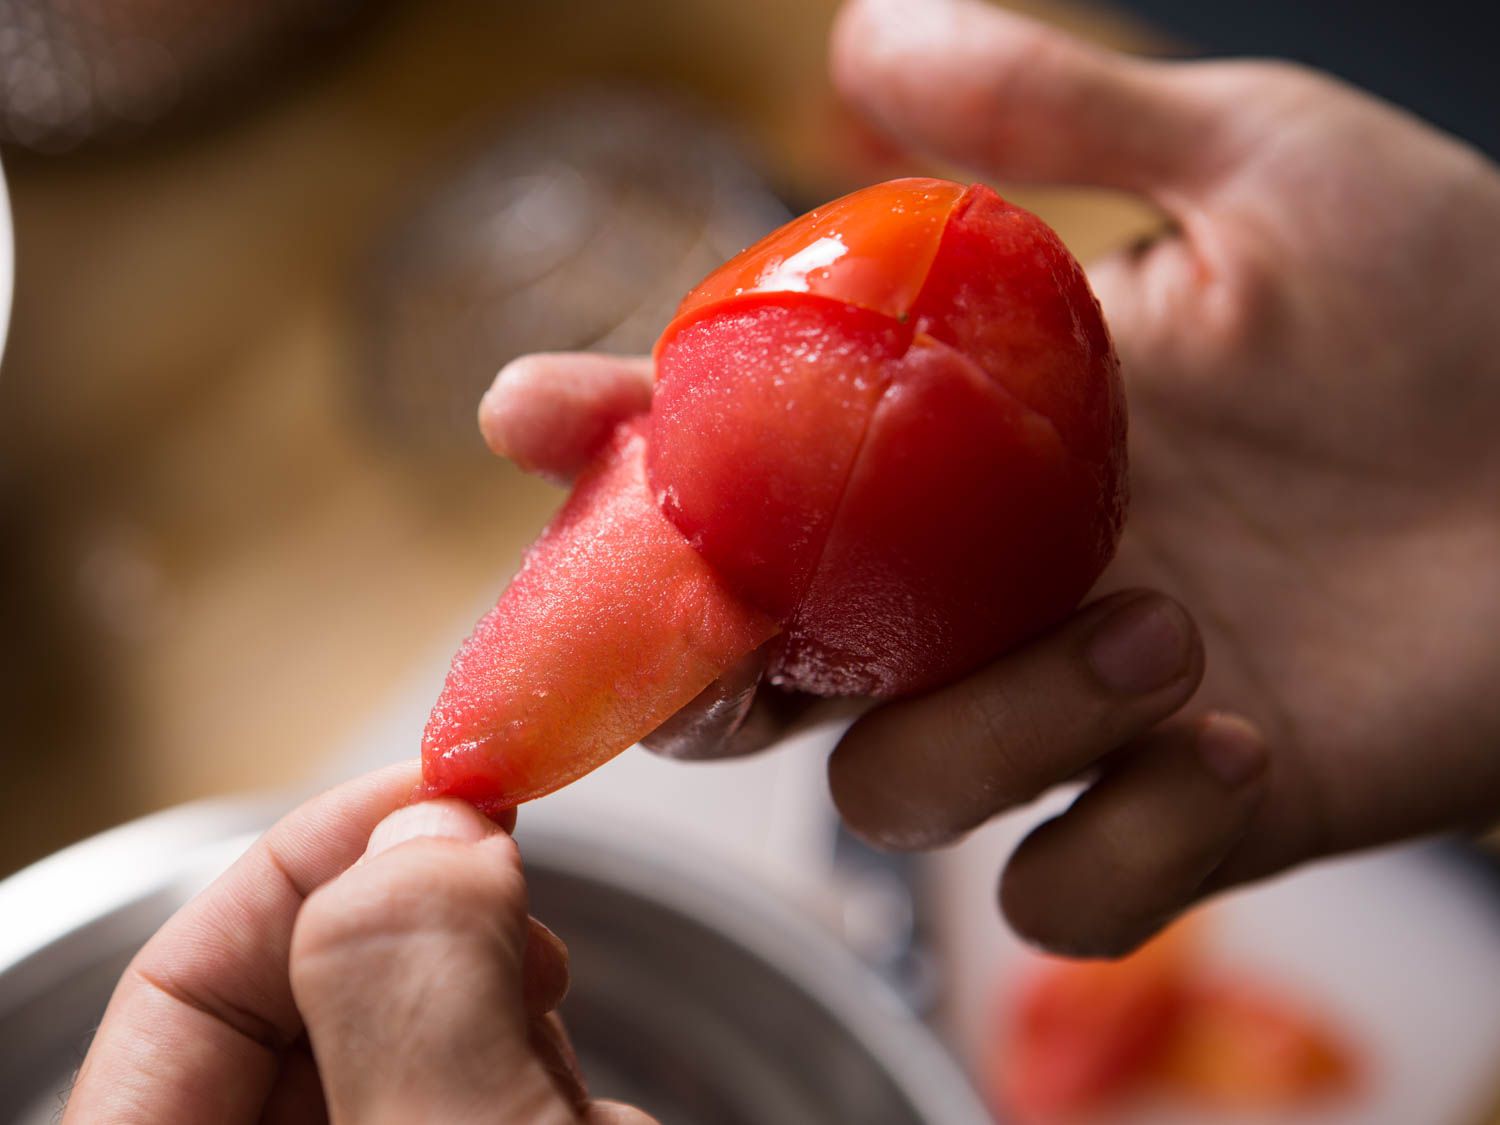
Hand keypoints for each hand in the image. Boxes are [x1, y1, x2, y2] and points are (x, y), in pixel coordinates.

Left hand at [65, 764, 654, 1123]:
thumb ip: (422, 991)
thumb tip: (426, 833)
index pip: (176, 996)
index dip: (307, 867)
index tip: (446, 790)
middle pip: (308, 1011)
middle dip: (431, 937)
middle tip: (517, 889)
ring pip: (416, 1049)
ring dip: (509, 1021)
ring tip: (562, 1064)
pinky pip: (484, 1099)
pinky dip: (547, 1085)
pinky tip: (581, 1116)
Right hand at [478, 0, 1499, 955]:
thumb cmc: (1459, 308)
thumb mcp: (1256, 166)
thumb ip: (1054, 114)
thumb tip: (856, 38)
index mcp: (977, 447)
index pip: (755, 458)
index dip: (627, 441)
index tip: (534, 412)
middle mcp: (990, 591)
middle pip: (764, 665)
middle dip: (705, 657)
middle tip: (734, 623)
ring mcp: (1075, 717)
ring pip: (894, 792)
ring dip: (993, 726)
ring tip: (1165, 629)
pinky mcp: (1182, 822)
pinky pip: (1068, 892)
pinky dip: (1124, 840)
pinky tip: (1237, 737)